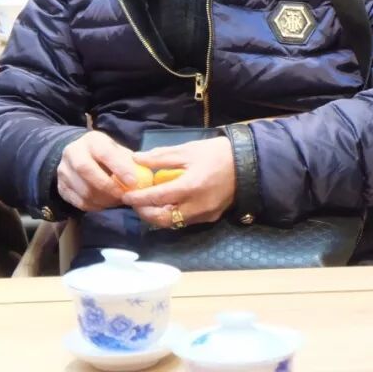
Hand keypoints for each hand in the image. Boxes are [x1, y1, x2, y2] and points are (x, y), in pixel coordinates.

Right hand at [57, 131, 137, 211]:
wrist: (78, 155)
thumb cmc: (105, 154)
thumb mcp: (117, 151)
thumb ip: (130, 162)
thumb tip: (145, 177)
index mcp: (92, 140)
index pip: (104, 152)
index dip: (119, 168)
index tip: (133, 182)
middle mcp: (73, 152)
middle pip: (85, 170)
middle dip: (107, 186)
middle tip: (123, 196)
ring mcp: (63, 170)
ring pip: (82, 190)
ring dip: (103, 200)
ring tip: (116, 201)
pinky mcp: (61, 186)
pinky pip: (78, 202)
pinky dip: (94, 206)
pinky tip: (104, 204)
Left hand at [121, 137, 235, 228]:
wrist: (248, 164)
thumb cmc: (217, 153)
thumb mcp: (188, 150)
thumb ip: (161, 157)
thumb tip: (137, 159)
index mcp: (190, 186)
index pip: (157, 197)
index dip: (139, 197)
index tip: (125, 195)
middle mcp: (196, 206)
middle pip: (163, 219)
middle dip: (145, 212)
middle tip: (134, 202)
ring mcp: (204, 214)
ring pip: (174, 223)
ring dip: (158, 216)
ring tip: (148, 204)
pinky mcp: (210, 218)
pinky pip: (186, 221)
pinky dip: (173, 215)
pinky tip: (167, 204)